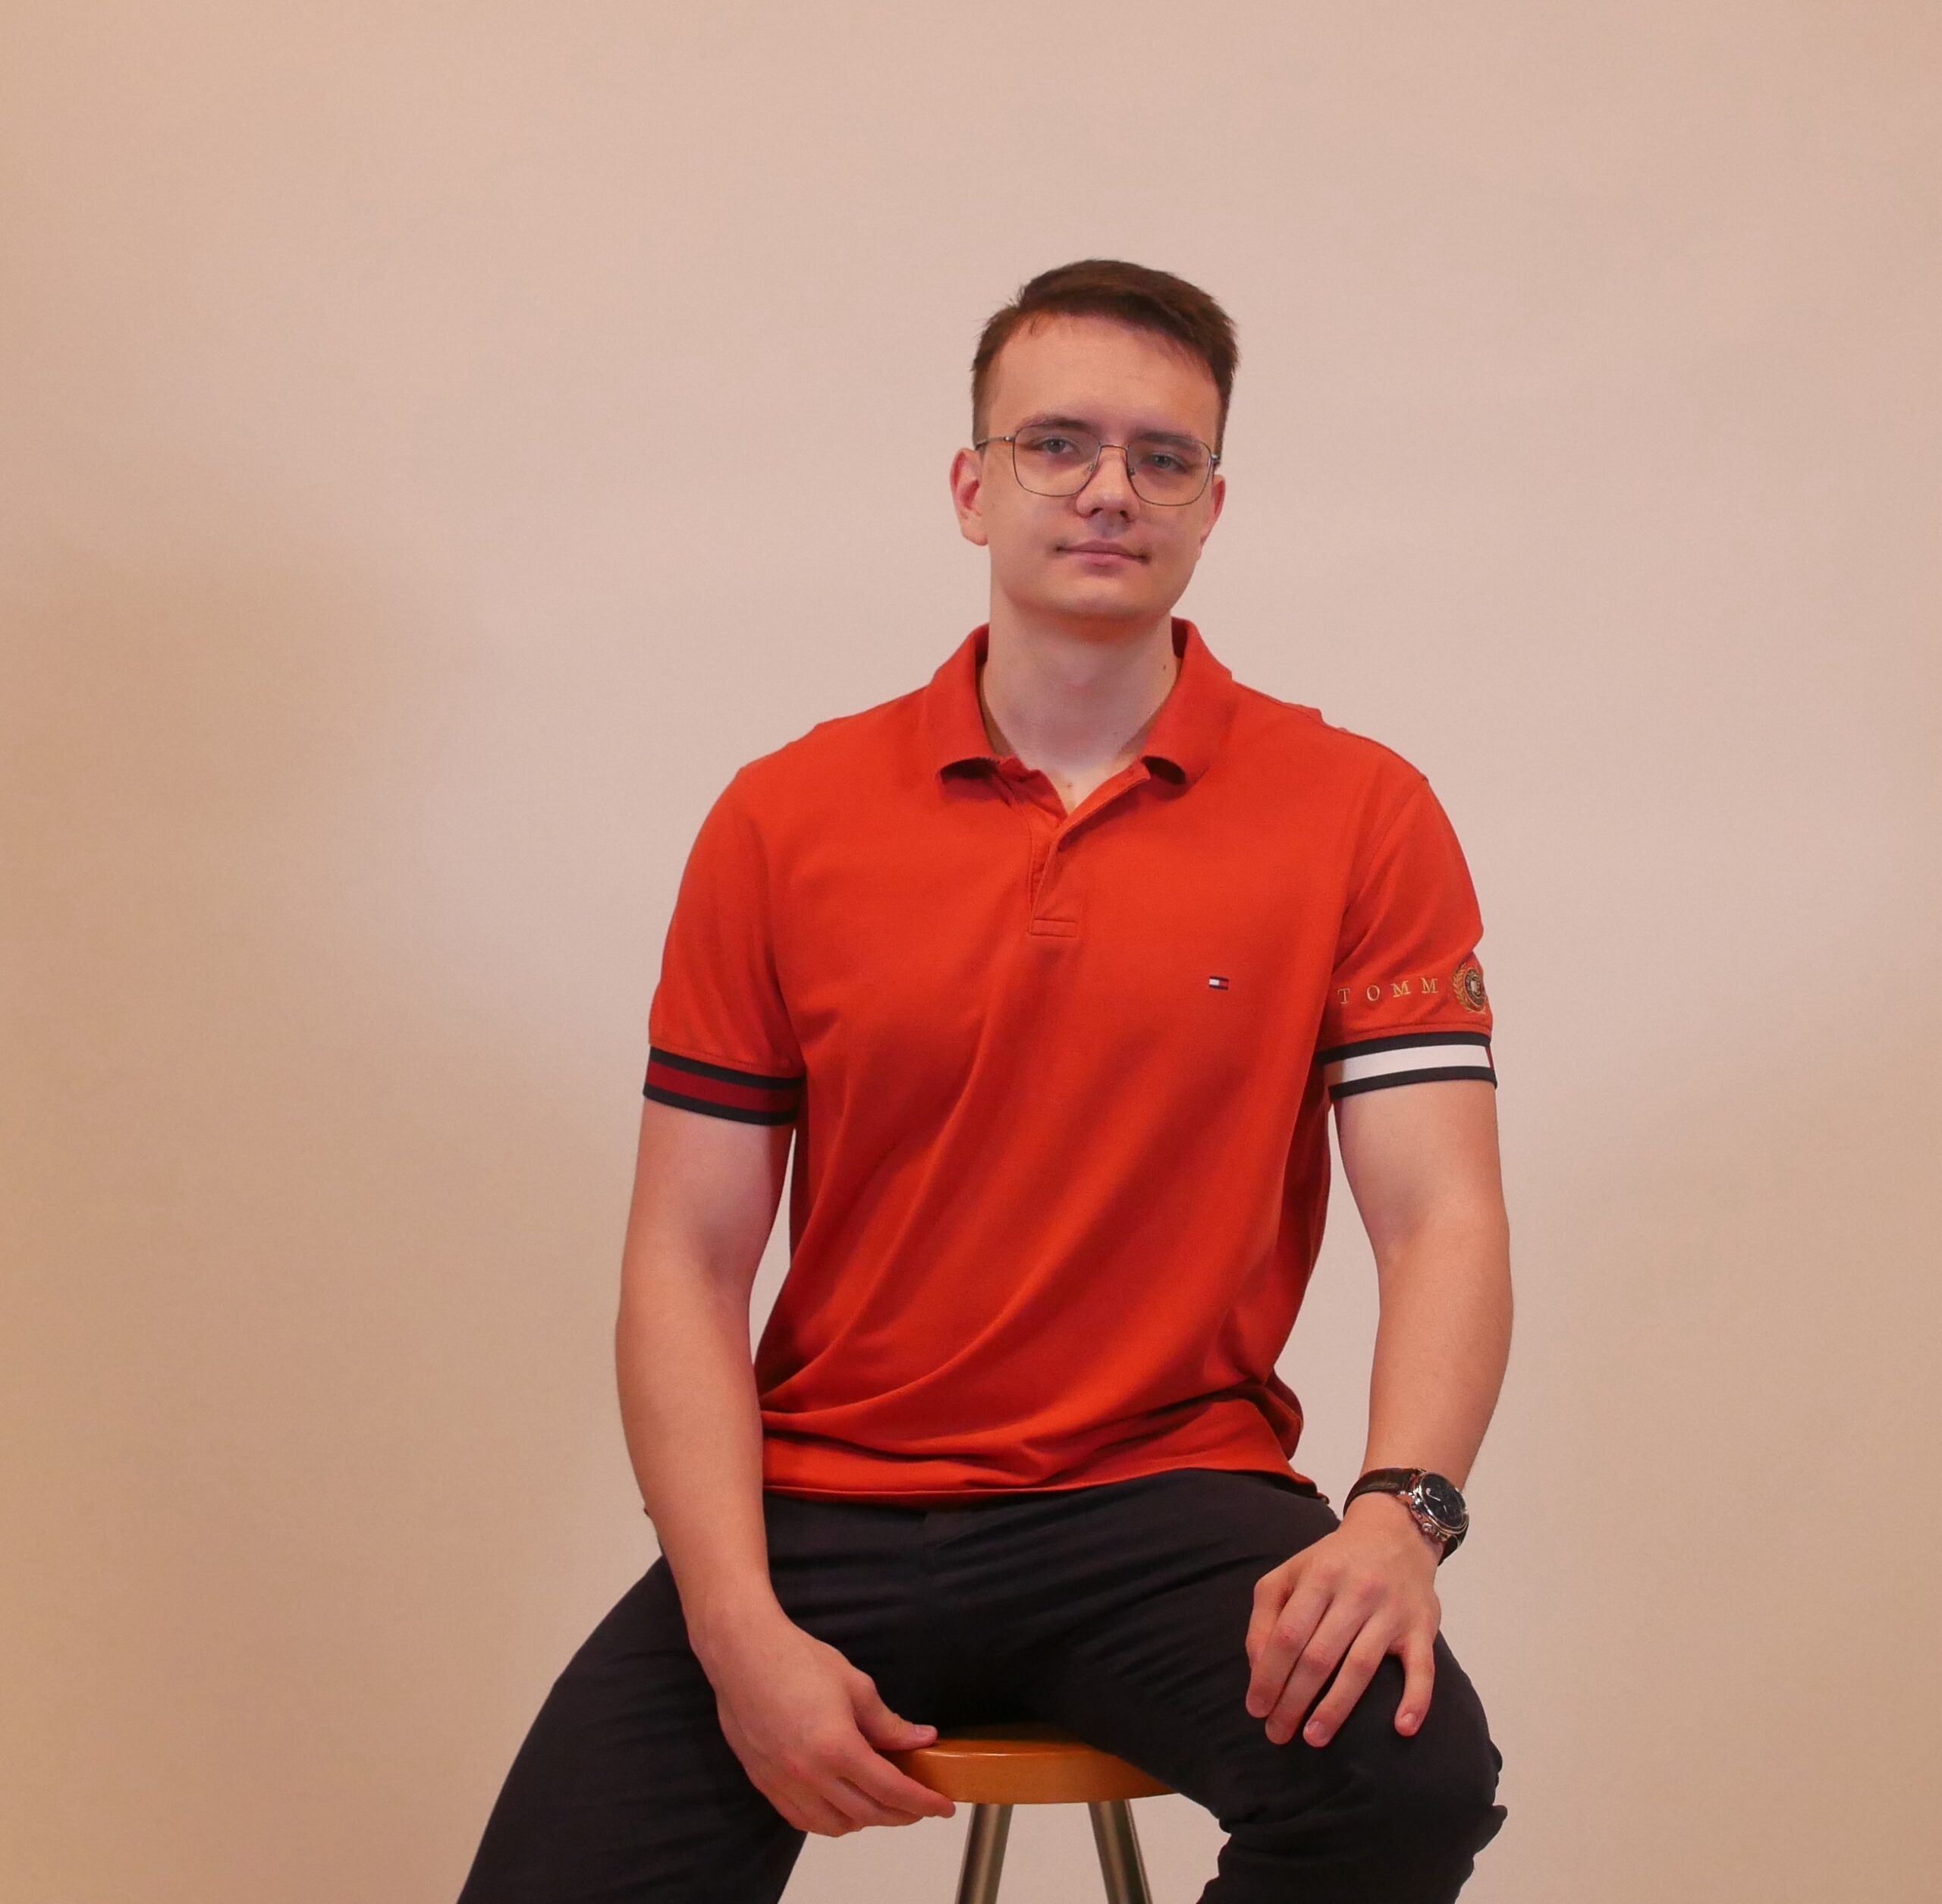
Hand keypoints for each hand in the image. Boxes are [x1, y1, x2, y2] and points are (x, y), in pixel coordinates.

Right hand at [696, 1606, 956, 1835]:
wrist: (743, 1654)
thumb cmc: (797, 1660)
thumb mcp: (855, 1685)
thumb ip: (888, 1722)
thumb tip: (921, 1740)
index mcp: (837, 1748)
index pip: (891, 1790)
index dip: (922, 1802)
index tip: (943, 1808)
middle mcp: (809, 1775)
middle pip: (867, 1814)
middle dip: (900, 1815)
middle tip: (919, 1805)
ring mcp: (784, 1784)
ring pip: (835, 1825)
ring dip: (865, 1820)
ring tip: (882, 1803)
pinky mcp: (765, 1784)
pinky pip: (803, 1820)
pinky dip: (829, 1820)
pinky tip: (842, 1805)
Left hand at [1243, 1492, 1441, 1749]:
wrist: (1395, 1533)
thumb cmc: (1334, 1562)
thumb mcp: (1291, 1573)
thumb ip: (1267, 1615)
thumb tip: (1257, 1667)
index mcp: (1319, 1577)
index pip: (1288, 1635)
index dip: (1269, 1675)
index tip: (1256, 1709)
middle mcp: (1355, 1592)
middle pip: (1319, 1655)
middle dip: (1294, 1700)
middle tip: (1278, 1734)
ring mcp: (1391, 1611)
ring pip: (1361, 1666)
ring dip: (1336, 1708)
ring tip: (1314, 1737)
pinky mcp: (1423, 1627)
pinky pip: (1423, 1668)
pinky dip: (1415, 1700)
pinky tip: (1401, 1729)